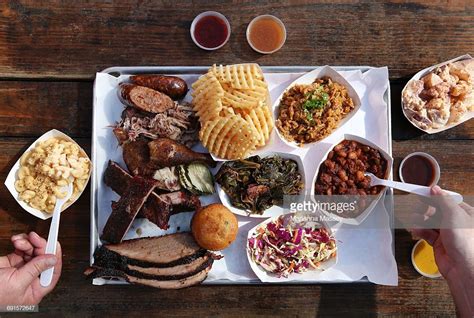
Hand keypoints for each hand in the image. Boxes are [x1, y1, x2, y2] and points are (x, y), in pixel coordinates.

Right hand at [0, 232, 61, 304]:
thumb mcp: (16, 282)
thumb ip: (35, 269)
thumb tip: (52, 259)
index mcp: (34, 291)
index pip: (52, 272)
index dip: (55, 257)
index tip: (55, 244)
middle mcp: (30, 280)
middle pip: (43, 259)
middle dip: (40, 246)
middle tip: (35, 237)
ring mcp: (20, 271)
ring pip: (32, 252)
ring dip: (28, 243)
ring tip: (20, 240)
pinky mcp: (11, 263)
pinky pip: (21, 250)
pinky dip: (21, 243)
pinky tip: (16, 240)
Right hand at [411, 186, 472, 316]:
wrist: (463, 268)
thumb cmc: (466, 242)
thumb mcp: (454, 215)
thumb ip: (443, 201)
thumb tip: (436, 189)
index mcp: (465, 213)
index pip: (447, 200)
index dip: (434, 197)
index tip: (421, 193)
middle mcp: (457, 223)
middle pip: (436, 210)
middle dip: (425, 209)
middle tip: (415, 207)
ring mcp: (447, 234)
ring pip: (430, 222)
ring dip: (420, 220)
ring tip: (413, 219)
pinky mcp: (439, 243)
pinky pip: (426, 233)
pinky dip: (419, 230)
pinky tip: (414, 229)